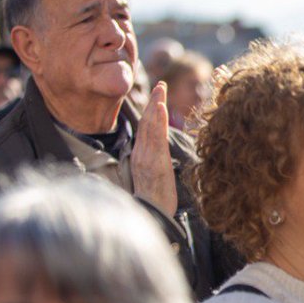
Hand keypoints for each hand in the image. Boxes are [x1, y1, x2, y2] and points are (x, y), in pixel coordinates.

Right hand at [132, 82, 177, 217]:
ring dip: (156, 106)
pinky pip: (155, 138)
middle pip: (147, 123)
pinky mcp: (154, 163)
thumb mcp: (154, 181)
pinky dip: (156, 122)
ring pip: (150, 127)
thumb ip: (154, 167)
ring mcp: (147, 157)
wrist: (151, 218)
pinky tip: (159, 108)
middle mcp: (142, 154)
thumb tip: (158, 158)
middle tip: (161, 84)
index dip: (152, 112)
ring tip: (160, 90)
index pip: (147, 129)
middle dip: (154, 102)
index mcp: (142, 157)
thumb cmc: (155, 202)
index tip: (158, 96)